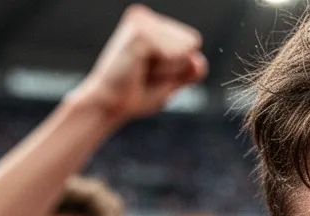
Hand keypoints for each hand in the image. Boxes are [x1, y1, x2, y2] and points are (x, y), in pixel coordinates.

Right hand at [69, 5, 207, 125]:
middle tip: (145, 72)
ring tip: (141, 71)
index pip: (192, 41)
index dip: (180, 65)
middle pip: (192, 43)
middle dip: (175, 67)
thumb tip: (198, 60)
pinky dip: (163, 70)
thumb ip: (189, 71)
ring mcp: (141, 22)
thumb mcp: (170, 82)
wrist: (110, 103)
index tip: (152, 70)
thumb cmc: (135, 93)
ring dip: (168, 70)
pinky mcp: (140, 34)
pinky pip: (174, 55)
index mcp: (150, 23)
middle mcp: (145, 17)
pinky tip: (139, 69)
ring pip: (185, 49)